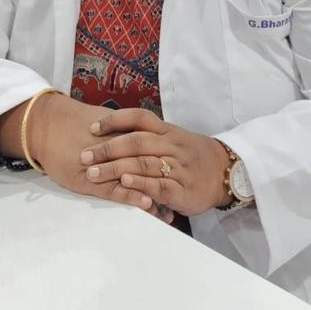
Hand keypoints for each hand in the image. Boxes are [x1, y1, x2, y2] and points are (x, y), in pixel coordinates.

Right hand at [26, 93, 175, 223]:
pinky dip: (133, 199)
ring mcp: (105, 166)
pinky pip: (116, 191)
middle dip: (167, 184)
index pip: (154, 152)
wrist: (47, 124)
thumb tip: (139, 133)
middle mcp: (119, 149)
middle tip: (184, 198)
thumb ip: (123, 129)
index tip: (184, 177)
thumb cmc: (73, 122)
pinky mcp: (92, 180)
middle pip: (150, 168)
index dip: (169, 165)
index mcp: (124, 134)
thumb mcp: (103, 122)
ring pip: (136, 182)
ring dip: (154, 198)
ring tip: (170, 212)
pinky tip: (147, 205)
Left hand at [78, 108, 231, 215]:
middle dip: (107, 149)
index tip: (92, 127)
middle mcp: (172, 146)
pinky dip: (141, 184)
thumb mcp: (172, 139)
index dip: (115, 121)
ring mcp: (178, 168)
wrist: (226, 172)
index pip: (139, 118)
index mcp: (167, 131)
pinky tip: (125, 184)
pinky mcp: (183, 190)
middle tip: (84, 156)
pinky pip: (160, 185)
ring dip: (116, 168)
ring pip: (145, 164)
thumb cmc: (191, 156)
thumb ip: (147, 136)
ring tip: (94, 173)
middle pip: (136, 142)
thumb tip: (110, 132)